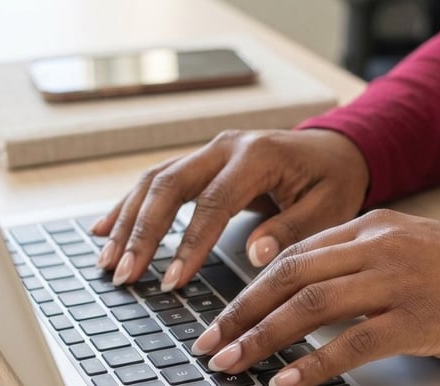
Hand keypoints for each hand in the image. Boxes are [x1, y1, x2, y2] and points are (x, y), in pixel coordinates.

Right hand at [90, 129, 368, 290]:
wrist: (334, 150)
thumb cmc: (333, 180)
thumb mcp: (329, 208)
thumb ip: (291, 229)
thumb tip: (255, 255)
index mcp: (258, 155)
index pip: (213, 202)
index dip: (190, 244)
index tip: (172, 281)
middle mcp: (226, 147)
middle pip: (170, 185)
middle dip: (143, 232)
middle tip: (125, 274)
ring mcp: (210, 151)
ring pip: (156, 180)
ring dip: (128, 220)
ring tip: (108, 260)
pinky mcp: (203, 161)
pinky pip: (159, 180)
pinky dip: (131, 205)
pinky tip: (105, 228)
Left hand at [191, 209, 439, 385]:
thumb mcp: (409, 249)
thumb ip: (361, 261)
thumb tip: (309, 292)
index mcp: (372, 226)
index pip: (295, 251)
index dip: (253, 285)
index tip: (225, 312)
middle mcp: (378, 246)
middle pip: (291, 274)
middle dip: (241, 310)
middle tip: (210, 340)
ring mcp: (398, 279)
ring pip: (312, 305)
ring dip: (263, 337)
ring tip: (231, 362)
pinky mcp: (418, 317)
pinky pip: (352, 342)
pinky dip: (314, 366)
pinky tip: (286, 383)